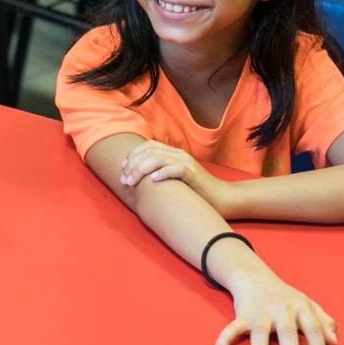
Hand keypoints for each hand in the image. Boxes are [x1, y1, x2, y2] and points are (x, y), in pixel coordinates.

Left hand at [119, 139, 233, 214]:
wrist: (220, 198)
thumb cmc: (194, 192)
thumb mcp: (173, 179)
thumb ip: (159, 174)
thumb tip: (136, 179)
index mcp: (173, 153)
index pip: (148, 146)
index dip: (132, 155)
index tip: (122, 169)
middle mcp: (178, 154)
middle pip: (149, 151)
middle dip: (133, 165)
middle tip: (125, 180)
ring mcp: (186, 163)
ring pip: (158, 158)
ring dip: (141, 170)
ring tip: (133, 182)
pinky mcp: (193, 174)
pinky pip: (176, 169)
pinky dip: (163, 173)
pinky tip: (154, 181)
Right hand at [215, 265, 337, 344]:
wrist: (255, 277)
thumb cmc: (286, 296)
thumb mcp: (308, 304)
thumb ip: (323, 321)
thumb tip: (335, 342)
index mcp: (300, 307)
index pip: (312, 329)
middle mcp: (281, 309)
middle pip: (287, 333)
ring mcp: (260, 312)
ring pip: (260, 333)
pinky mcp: (242, 315)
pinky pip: (232, 328)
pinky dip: (224, 339)